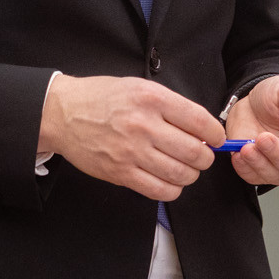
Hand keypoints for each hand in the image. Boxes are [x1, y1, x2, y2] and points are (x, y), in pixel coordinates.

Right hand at [38, 74, 224, 200]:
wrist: (62, 114)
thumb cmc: (100, 99)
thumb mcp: (138, 87)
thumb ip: (170, 106)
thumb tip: (202, 129)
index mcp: (151, 99)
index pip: (200, 121)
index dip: (216, 134)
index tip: (216, 139)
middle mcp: (143, 125)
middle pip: (195, 152)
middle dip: (205, 157)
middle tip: (201, 155)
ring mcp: (131, 151)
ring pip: (181, 174)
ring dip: (190, 174)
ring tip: (184, 168)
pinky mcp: (121, 173)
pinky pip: (159, 190)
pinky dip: (172, 189)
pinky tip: (167, 180)